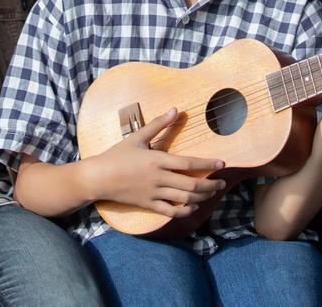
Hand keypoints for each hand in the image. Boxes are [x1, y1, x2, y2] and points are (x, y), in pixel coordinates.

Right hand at [84, 107, 226, 217]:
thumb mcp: (137, 136)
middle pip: (192, 185)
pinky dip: (185, 211)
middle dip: (210, 185)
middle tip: (222, 183)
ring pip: (184, 199)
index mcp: (157, 160)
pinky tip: (193, 207)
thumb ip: (158, 124)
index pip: (188, 163)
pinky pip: (171, 212)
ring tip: (212, 193)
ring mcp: (154, 193)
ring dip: (202, 198)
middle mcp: (159, 178)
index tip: (222, 164)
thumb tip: (175, 109)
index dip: (207, 164)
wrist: (99, 178)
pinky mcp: (148, 205)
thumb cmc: (117, 155)